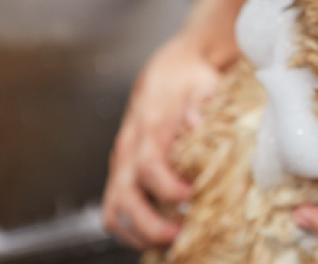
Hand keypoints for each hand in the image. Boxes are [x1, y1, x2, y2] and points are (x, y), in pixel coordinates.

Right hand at [102, 37, 221, 248]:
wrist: (168, 71)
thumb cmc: (189, 81)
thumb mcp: (204, 83)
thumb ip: (202, 102)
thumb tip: (195, 122)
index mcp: (150, 127)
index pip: (149, 164)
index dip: (167, 187)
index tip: (191, 196)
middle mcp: (130, 147)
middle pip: (124, 195)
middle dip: (148, 223)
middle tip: (178, 235)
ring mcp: (122, 162)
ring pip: (114, 208)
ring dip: (138, 233)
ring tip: (169, 245)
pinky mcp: (122, 173)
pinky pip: (115, 209)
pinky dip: (131, 230)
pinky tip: (156, 238)